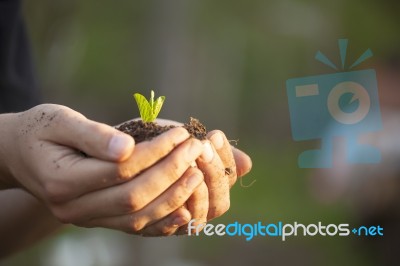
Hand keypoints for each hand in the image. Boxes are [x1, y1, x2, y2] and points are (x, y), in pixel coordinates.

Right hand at [0, 104, 205, 235]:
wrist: (24, 154)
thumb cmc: (42, 131)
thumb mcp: (59, 121)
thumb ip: (92, 134)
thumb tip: (127, 148)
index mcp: (63, 181)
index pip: (121, 170)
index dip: (156, 152)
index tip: (180, 135)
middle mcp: (74, 208)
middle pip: (134, 196)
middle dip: (171, 171)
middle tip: (196, 149)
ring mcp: (88, 218)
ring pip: (138, 217)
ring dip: (173, 196)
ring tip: (197, 172)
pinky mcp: (100, 220)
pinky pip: (136, 227)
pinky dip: (163, 220)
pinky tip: (186, 209)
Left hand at [155, 119, 251, 232]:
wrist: (119, 152)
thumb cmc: (155, 144)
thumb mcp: (184, 142)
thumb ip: (214, 153)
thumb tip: (247, 164)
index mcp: (210, 187)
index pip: (228, 180)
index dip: (225, 159)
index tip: (214, 135)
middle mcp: (198, 208)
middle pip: (219, 203)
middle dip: (213, 173)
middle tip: (201, 147)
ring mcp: (177, 220)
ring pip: (199, 217)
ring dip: (196, 190)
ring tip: (187, 164)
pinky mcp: (152, 228)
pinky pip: (168, 229)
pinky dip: (173, 216)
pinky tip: (174, 199)